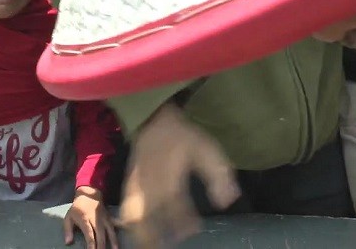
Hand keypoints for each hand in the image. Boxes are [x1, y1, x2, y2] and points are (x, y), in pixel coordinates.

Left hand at [64, 187, 117, 248]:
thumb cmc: (77, 208)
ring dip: (112, 241)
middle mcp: (96, 220)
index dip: (91, 244)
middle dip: (101, 246)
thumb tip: (68, 243)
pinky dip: (118, 233)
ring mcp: (104, 219)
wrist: (89, 194)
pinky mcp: (109, 218)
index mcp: (85, 220)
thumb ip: (68, 230)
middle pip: (100, 235)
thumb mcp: (68, 217)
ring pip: (110, 231)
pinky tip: (120, 240)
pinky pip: (115, 226)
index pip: (89, 234)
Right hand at [119, 103, 239, 247]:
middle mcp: (151, 184)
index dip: (184, 221)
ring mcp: (138, 184)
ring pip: (135, 215)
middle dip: (156, 235)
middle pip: (149, 216)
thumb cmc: (182, 135)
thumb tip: (228, 200)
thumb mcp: (207, 149)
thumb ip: (218, 174)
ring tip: (151, 244)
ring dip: (142, 232)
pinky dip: (131, 222)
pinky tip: (137, 229)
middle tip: (164, 246)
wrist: (154, 119)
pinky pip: (127, 207)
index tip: (193, 230)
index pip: (176, 205)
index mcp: (170, 176)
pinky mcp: (130, 183)